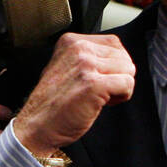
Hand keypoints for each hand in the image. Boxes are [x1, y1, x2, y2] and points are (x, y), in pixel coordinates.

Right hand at [10, 33, 133, 157]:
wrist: (38, 126)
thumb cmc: (52, 102)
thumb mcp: (64, 66)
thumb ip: (87, 57)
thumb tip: (118, 58)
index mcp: (70, 41)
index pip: (114, 43)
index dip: (112, 64)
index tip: (98, 78)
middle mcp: (78, 48)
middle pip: (123, 56)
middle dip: (118, 76)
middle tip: (99, 90)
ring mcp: (85, 65)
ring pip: (128, 69)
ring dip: (120, 87)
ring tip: (100, 96)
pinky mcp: (94, 84)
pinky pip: (128, 84)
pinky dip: (122, 97)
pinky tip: (104, 103)